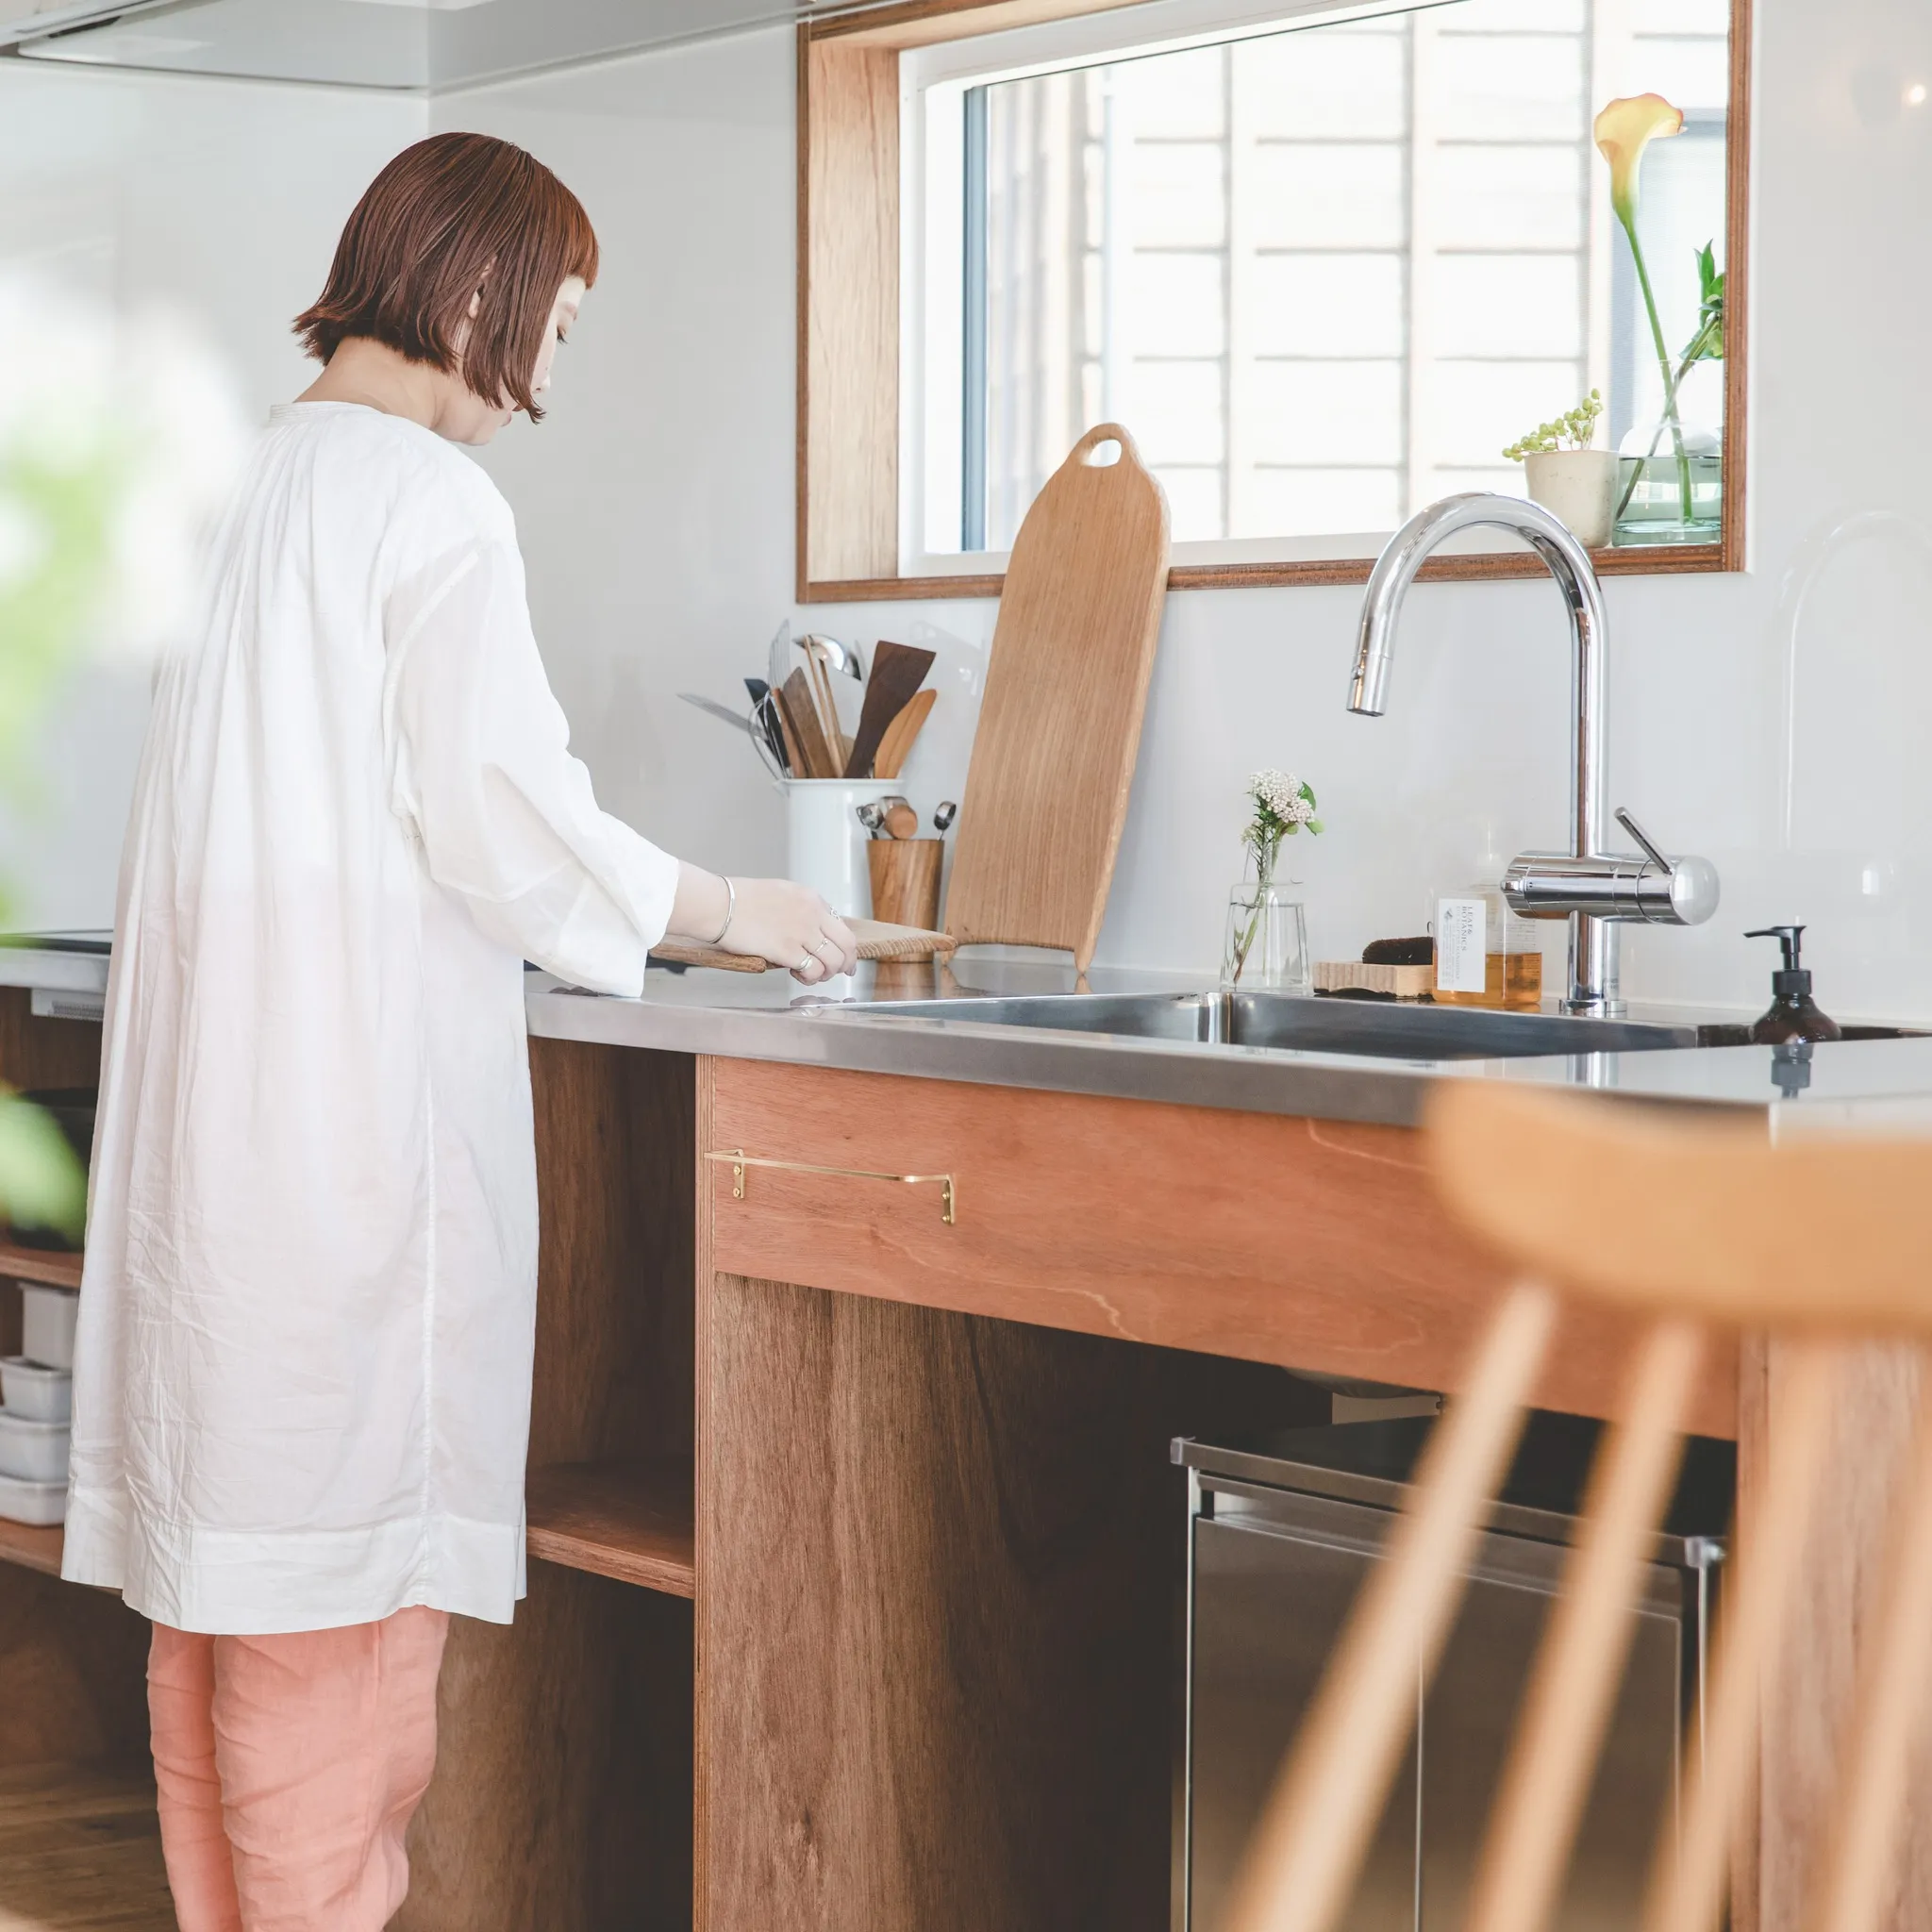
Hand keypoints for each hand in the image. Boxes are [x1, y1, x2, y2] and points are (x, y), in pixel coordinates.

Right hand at [723, 877, 858, 984]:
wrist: (718, 904)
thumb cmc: (738, 900)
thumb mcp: (780, 893)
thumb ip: (800, 909)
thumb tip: (809, 930)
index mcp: (810, 898)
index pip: (841, 926)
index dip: (845, 947)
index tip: (844, 958)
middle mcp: (811, 914)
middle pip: (846, 944)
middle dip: (845, 963)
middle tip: (839, 973)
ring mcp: (801, 931)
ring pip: (833, 961)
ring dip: (826, 974)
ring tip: (811, 975)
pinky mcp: (786, 949)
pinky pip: (813, 970)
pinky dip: (809, 977)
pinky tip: (797, 974)